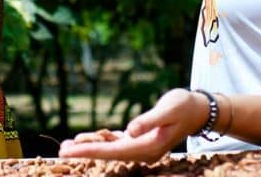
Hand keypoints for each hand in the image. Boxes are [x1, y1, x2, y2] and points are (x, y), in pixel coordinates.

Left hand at [58, 89, 204, 161]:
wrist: (199, 109)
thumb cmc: (184, 106)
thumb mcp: (168, 109)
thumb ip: (148, 120)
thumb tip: (129, 131)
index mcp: (149, 147)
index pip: (114, 151)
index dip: (91, 150)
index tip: (72, 149)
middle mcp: (144, 151)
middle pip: (109, 154)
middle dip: (85, 152)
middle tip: (62, 150)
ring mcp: (142, 147)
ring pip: (111, 149)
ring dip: (91, 146)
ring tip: (69, 144)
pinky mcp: (141, 139)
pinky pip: (117, 143)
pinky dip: (102, 140)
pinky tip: (89, 138)